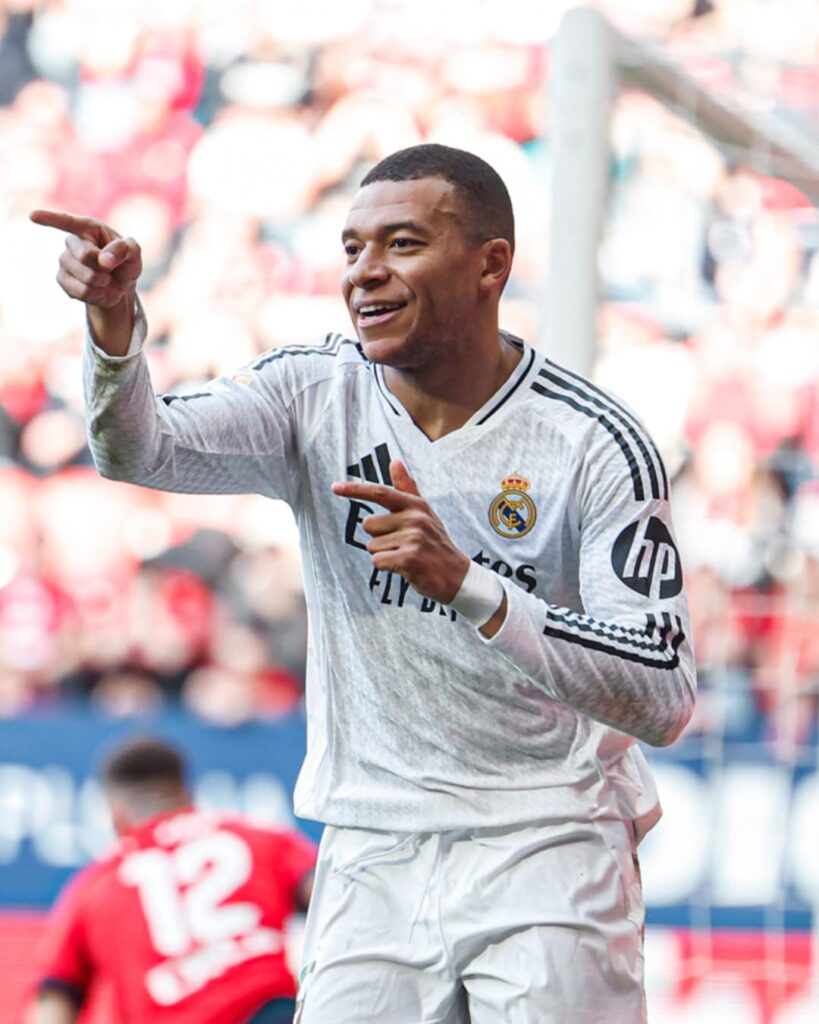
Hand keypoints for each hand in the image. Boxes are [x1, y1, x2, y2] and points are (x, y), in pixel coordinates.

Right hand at [30, 209, 142, 355]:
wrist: (120, 285)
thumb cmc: (125, 261)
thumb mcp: (134, 252)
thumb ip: (124, 249)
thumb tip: (104, 259)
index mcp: (88, 228)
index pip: (67, 221)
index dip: (50, 218)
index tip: (32, 215)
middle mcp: (72, 242)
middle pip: (85, 255)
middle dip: (104, 267)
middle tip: (111, 269)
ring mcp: (64, 261)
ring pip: (85, 277)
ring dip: (102, 282)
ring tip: (105, 279)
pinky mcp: (62, 280)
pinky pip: (81, 292)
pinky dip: (96, 294)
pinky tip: (97, 289)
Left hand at [332, 459, 469, 603]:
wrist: (457, 576)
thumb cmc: (435, 544)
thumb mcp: (424, 513)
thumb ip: (407, 488)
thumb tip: (395, 461)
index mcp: (415, 505)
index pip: (380, 492)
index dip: (355, 489)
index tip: (334, 487)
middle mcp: (414, 518)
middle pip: (369, 525)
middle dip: (379, 538)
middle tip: (402, 545)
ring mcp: (413, 537)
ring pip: (372, 546)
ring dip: (384, 555)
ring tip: (406, 556)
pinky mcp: (409, 557)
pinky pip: (378, 561)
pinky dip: (387, 567)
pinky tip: (406, 568)